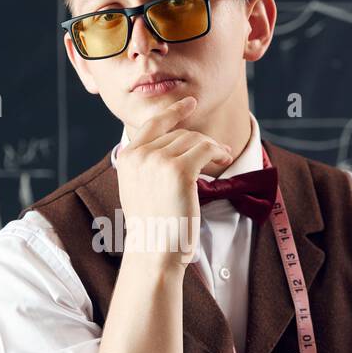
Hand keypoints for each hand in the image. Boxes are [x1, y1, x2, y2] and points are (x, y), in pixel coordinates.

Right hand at [116, 96, 232, 265]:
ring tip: (222, 156)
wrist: (155, 249)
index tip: (189, 103)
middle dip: (200, 140)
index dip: (173, 112)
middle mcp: (141, 155)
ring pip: (194, 140)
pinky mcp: (180, 170)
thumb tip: (170, 145)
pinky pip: (205, 149)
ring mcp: (159, 161)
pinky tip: (223, 158)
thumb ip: (146, 164)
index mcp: (127, 157)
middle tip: (218, 149)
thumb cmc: (152, 225)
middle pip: (179, 134)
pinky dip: (217, 151)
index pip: (152, 124)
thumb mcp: (137, 188)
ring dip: (211, 147)